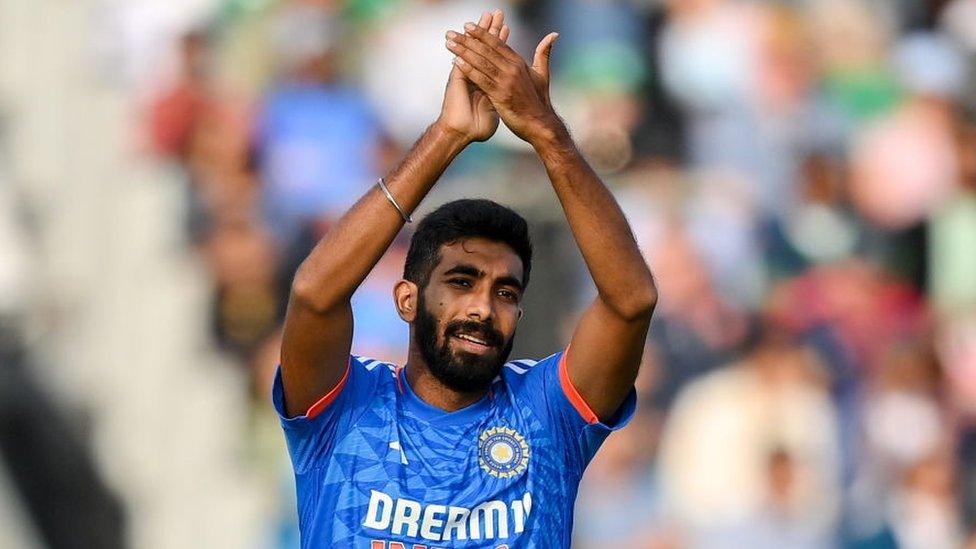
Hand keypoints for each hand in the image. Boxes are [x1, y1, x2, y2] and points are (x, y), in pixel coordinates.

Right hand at [436, 10, 510, 143]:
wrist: (461, 134)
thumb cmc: (476, 127)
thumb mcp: (495, 112)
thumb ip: (500, 101)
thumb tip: (508, 98)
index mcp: (486, 80)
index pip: (495, 56)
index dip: (500, 41)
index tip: (506, 27)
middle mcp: (476, 74)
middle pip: (485, 47)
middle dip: (491, 29)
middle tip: (496, 12)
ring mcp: (467, 73)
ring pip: (475, 47)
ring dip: (481, 31)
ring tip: (487, 14)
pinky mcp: (458, 77)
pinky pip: (465, 55)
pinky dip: (469, 43)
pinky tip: (469, 31)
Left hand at [446, 19, 560, 144]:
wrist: (540, 124)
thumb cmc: (539, 101)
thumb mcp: (542, 74)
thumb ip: (543, 53)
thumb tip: (553, 35)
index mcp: (519, 63)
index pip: (497, 44)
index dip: (481, 34)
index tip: (467, 26)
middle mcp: (512, 69)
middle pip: (486, 50)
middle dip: (466, 40)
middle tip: (451, 33)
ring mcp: (506, 82)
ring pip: (481, 62)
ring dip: (463, 51)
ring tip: (449, 44)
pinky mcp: (500, 95)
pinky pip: (481, 79)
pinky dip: (468, 70)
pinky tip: (456, 63)